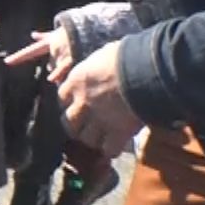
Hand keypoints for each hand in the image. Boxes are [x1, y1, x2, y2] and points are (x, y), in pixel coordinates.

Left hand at [6, 27, 75, 82]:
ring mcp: (62, 54)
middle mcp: (53, 49)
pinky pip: (63, 71)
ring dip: (60, 72)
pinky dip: (59, 75)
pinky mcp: (71, 59)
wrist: (89, 28)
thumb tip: (33, 35)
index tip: (7, 62)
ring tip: (63, 70)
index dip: (18, 57)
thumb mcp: (56, 33)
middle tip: (62, 64)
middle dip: (55, 66)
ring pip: (57, 69)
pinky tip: (54, 80)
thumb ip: (44, 36)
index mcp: (48, 43)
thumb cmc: (72, 31)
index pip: (30, 51)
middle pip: (50, 63)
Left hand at [55, 41, 143, 156]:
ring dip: (90, 138)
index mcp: (77, 82)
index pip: (62, 96)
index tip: (76, 102)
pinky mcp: (117, 132)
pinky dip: (110, 150)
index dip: (69, 101)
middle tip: (83, 125)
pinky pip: (109, 149)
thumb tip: (100, 65)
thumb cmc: (125, 55)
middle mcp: (83, 103)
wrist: (142, 69)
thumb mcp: (102, 54)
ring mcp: (99, 119)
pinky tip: (114, 147)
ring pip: (85, 138)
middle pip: (68, 122)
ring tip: (98, 138)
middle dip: (74, 125)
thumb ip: (97, 66)